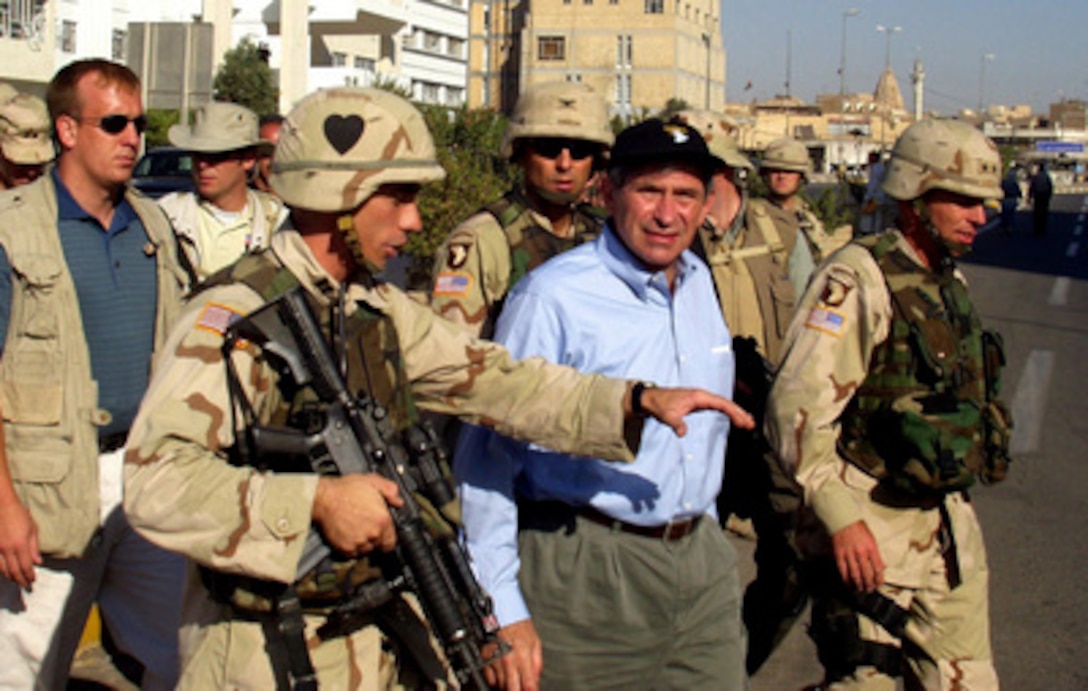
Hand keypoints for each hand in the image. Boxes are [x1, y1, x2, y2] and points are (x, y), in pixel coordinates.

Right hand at [0, 496, 39, 588]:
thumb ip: (34, 547)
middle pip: (14, 571)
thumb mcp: (32, 529)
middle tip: (26, 585)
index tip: (33, 580)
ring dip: (10, 577)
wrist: (1, 505)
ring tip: (17, 580)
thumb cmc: (19, 515)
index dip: (29, 575)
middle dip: (21, 580)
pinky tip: (6, 572)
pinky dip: (1, 570)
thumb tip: (38, 562)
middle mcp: (7, 549)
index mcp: (20, 545)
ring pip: (2, 570)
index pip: (26, 566)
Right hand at [312, 474, 401, 555]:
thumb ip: (390, 490)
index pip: (392, 541)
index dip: (388, 537)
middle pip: (378, 545)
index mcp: (383, 520)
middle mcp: (373, 534)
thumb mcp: (372, 481)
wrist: (324, 498)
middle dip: (374, 538)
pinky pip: (352, 553)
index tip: (382, 534)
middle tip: (365, 526)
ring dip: (363, 543)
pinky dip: (351, 547)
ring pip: (366, 550)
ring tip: (356, 529)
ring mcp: (359, 542)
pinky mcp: (345, 548)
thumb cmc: (346, 489)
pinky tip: (348, 534)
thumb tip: (398, 502)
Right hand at [484, 619, 542, 690]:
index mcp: (523, 655)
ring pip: (501, 686)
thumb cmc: (519, 625)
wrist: (501, 612)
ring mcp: (496, 660)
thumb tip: (536, 680)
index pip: (529, 684)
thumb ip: (537, 664)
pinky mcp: (486, 659)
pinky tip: (502, 675)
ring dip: (508, 686)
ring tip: (513, 680)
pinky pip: (490, 679)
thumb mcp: (536, 642)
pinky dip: (496, 681)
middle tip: (520, 689)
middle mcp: (509, 660)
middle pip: (513, 689)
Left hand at [637, 387, 754, 436]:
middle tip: (751, 423)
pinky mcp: (698, 404)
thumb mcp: (667, 415)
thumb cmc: (659, 404)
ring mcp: (701, 399)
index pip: (721, 403)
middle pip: (725, 403)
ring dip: (735, 412)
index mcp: (698, 396)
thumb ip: (676, 423)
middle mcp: (702, 396)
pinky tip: (733, 419)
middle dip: (739, 413)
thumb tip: (683, 432)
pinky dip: (726, 413)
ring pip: (722, 405)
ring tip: (748, 422)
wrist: (651, 399)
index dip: (733, 411)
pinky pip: (717, 407)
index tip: (742, 420)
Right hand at [832, 520, 884, 592]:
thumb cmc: (859, 528)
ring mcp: (849, 554)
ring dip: (858, 584)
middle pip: (867, 573)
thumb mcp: (872, 539)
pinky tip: (848, 583)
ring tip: (860, 589)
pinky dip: (846, 579)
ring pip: (855, 574)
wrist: (843, 520)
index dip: (879, 579)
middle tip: (870, 590)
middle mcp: (861, 552)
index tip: (879, 584)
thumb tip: (881, 567)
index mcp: (871, 548)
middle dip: (869, 584)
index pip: (877, 568)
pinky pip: (843, 570)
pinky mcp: (839, 554)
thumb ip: (876, 554)